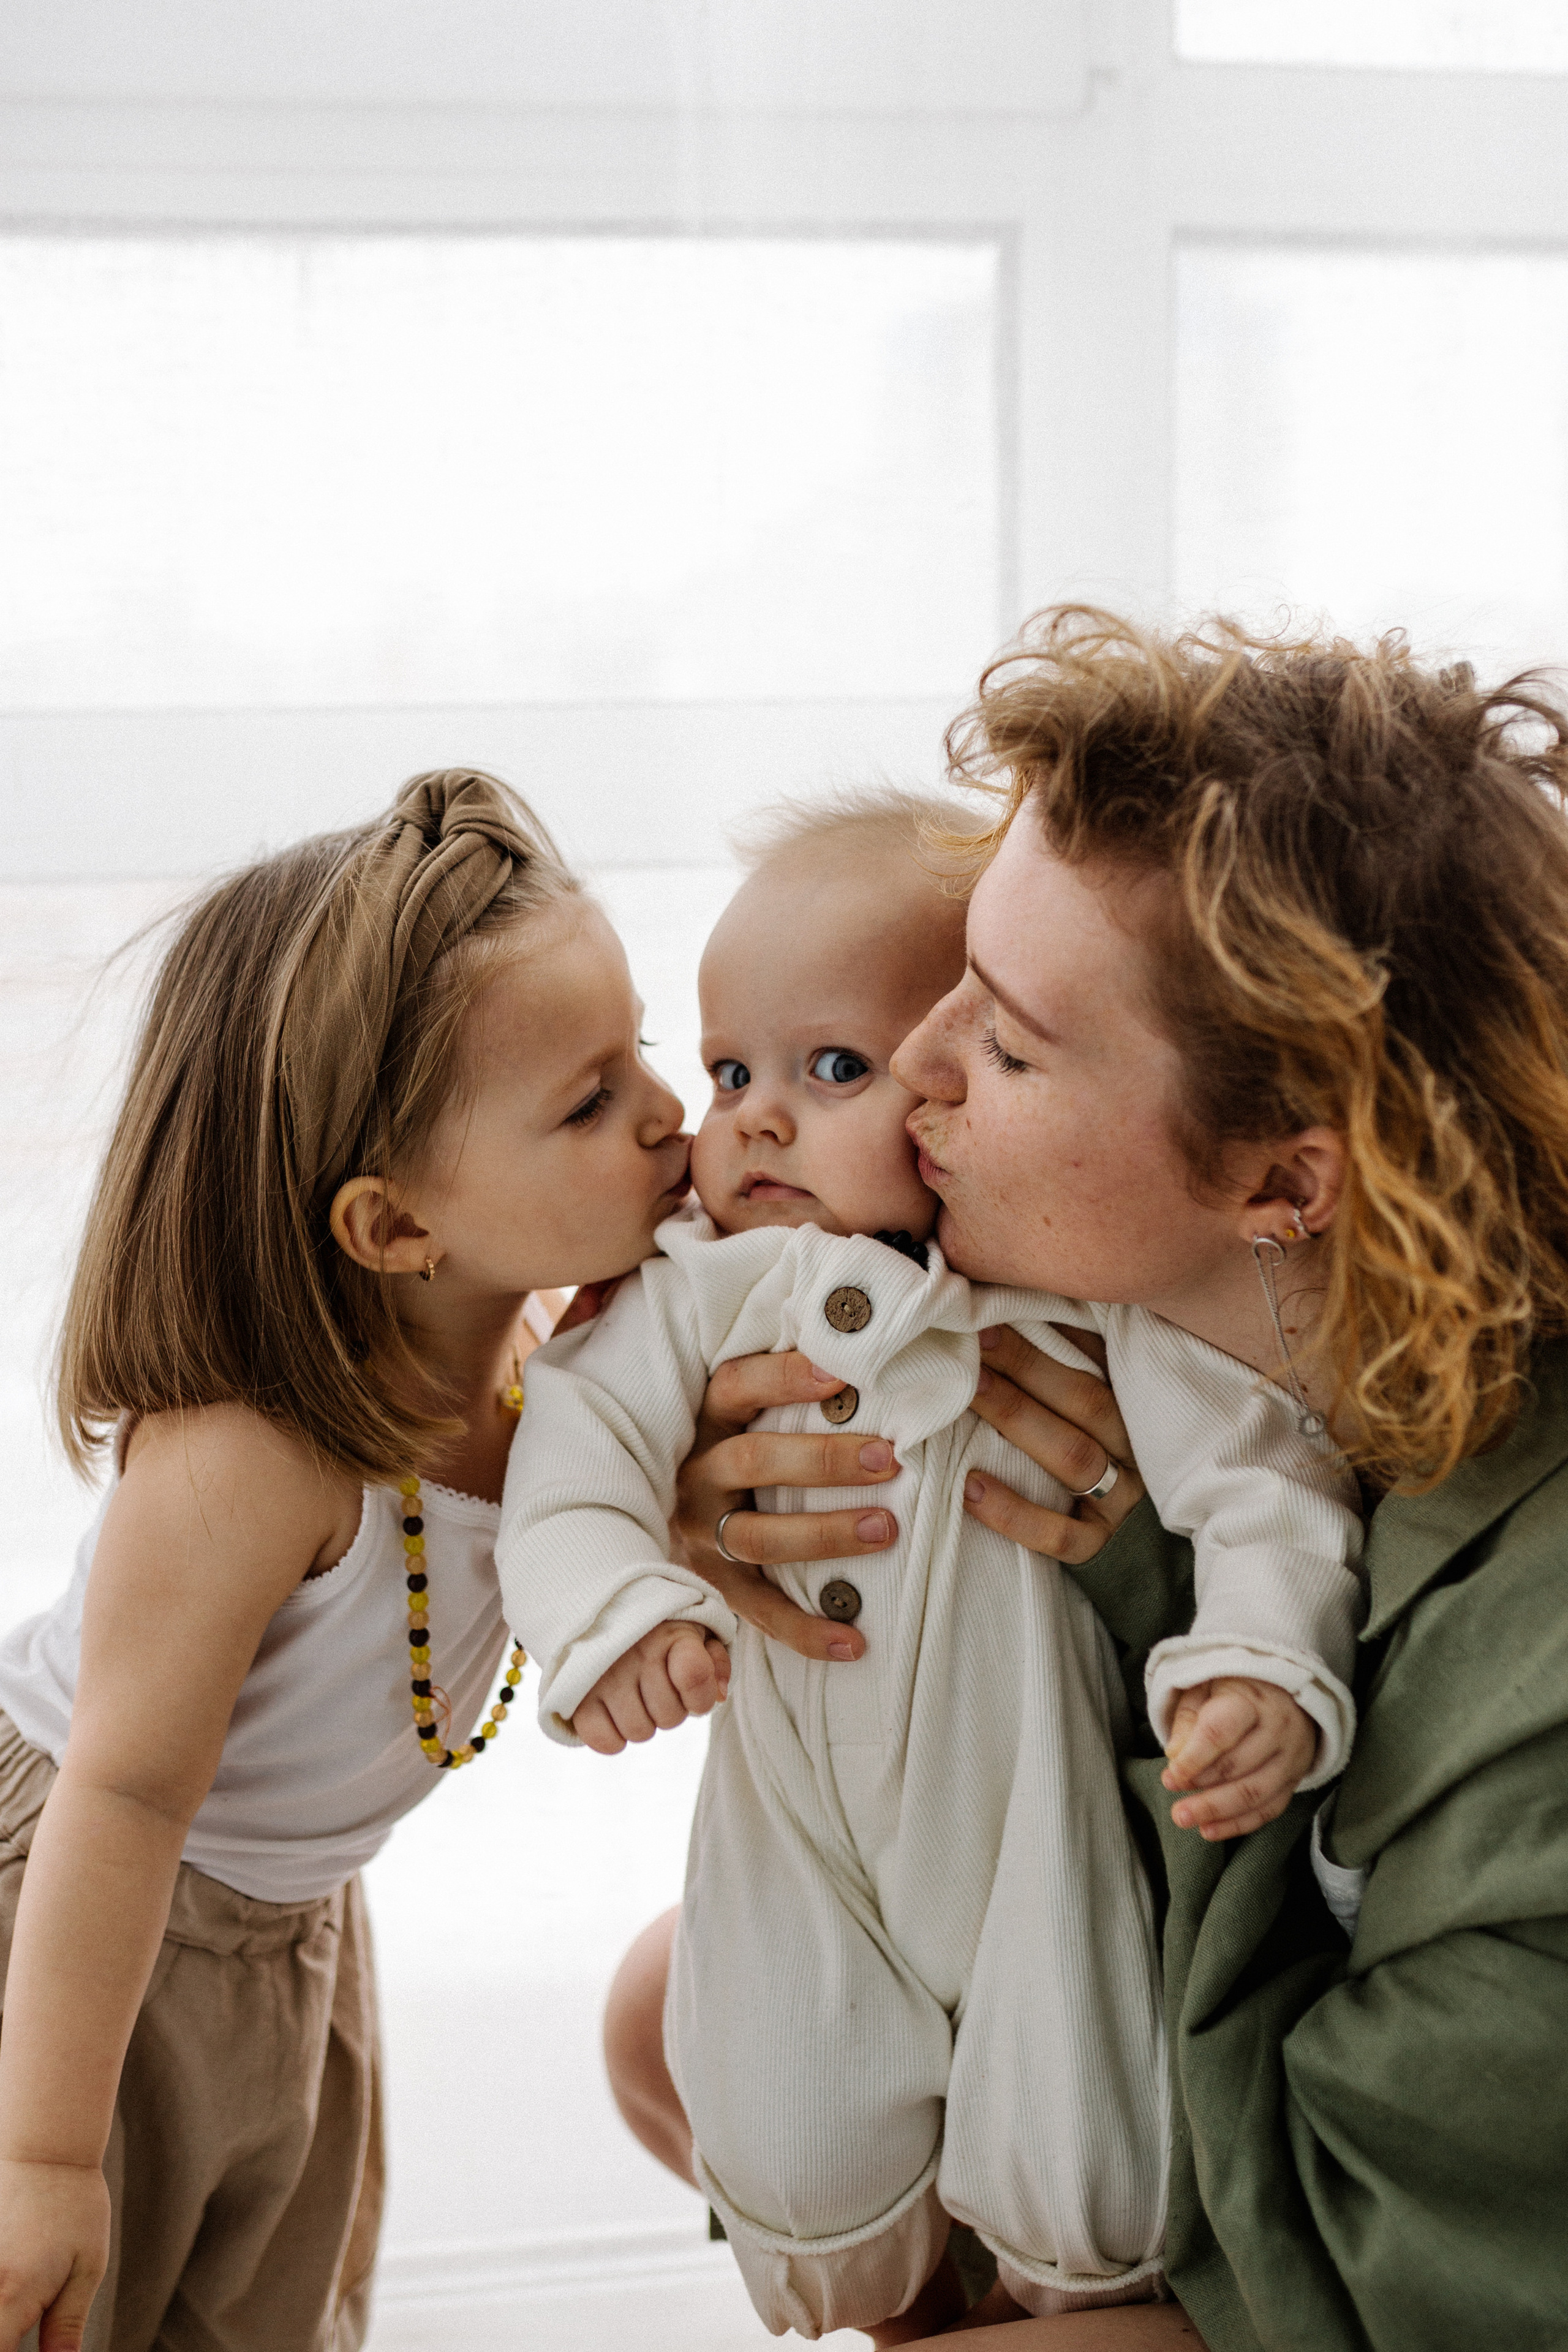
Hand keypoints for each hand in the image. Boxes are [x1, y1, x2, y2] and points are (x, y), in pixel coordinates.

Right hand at [0, 2156, 109, 2351]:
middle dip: (5, 2338)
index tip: (24, 2346)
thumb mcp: (85, 2270)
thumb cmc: (75, 2207)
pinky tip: (11, 2290)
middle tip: (23, 2330)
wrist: (44, 2149)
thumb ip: (65, 2328)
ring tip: (18, 2313)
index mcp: (10, 2297)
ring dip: (1, 2319)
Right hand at [571, 1620, 731, 1754]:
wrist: (601, 1611)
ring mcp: (604, 1676)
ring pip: (639, 1732)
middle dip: (670, 1710)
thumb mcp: (695, 1632)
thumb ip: (715, 1662)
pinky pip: (605, 1741)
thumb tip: (718, 1697)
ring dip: (643, 1722)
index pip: (694, 1676)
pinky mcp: (578, 1697)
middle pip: (670, 1717)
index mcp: (670, 1634)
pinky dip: (613, 1737)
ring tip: (635, 1697)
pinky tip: (615, 1714)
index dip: (700, 1696)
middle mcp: (635, 1654)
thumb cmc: (658, 1630)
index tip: (692, 1688)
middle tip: (658, 1688)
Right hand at [673, 1352, 902, 1663]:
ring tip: (886, 1530)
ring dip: (824, 1534)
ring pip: (758, 1537)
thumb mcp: (742, 1408)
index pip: (736, 1385)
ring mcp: (700, 1535)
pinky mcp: (714, 1584)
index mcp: (703, 1419)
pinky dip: (806, 1630)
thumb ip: (783, 1383)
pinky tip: (855, 1641)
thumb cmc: (734, 1443)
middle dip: (824, 1461)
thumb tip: (861, 1347)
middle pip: (753, 1462)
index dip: (785, 1378)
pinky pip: (759, 1611)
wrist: (643, 1517)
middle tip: (887, 1459)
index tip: (842, 1373)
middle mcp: (695, 1475)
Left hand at [959, 1325, 1146, 1563]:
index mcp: (1136, 1409)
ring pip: (1073, 1457)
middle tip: (977, 1336)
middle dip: (1028, 1364)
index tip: (1005, 1307)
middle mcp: (1136, 1451)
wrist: (1144, 1551)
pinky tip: (969, 1486)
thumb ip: (1072, 1369)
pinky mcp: (1099, 1548)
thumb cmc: (1104, 1462)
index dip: (1057, 1331)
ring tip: (969, 1390)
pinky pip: (1060, 1535)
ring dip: (1018, 1418)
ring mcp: (1121, 1502)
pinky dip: (1014, 1512)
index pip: (1101, 1361)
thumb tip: (1011, 1311)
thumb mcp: (1101, 1413)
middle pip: (1085, 1401)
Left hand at [1161, 1676, 1317, 1838]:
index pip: (1221, 1732)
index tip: (1170, 1776)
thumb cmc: (1235, 1689)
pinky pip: (1269, 1809)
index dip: (1193, 1758)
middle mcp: (1277, 1729)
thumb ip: (1188, 1718)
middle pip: (1238, 1767)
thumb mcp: (1205, 1688)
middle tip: (1174, 1805)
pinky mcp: (1294, 1779)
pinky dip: (1238, 1824)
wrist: (1286, 1693)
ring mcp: (1290, 1757)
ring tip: (1184, 1818)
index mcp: (1251, 1700)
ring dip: (1217, 1812)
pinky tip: (1209, 1830)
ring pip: (1255, 1794)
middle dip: (1201, 1789)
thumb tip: (1174, 1754)